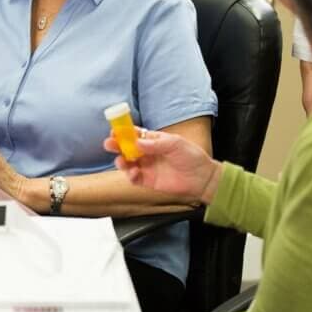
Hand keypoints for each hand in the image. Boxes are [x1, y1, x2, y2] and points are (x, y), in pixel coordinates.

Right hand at [103, 129, 221, 203]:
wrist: (202, 178)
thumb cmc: (192, 157)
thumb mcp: (176, 144)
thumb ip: (156, 143)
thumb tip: (137, 142)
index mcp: (153, 140)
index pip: (135, 134)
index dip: (123, 132)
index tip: (115, 131)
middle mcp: (147, 153)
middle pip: (126, 148)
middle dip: (116, 145)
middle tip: (109, 144)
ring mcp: (147, 166)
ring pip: (127, 163)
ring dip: (121, 161)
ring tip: (122, 161)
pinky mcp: (148, 181)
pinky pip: (133, 178)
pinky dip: (130, 175)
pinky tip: (134, 173)